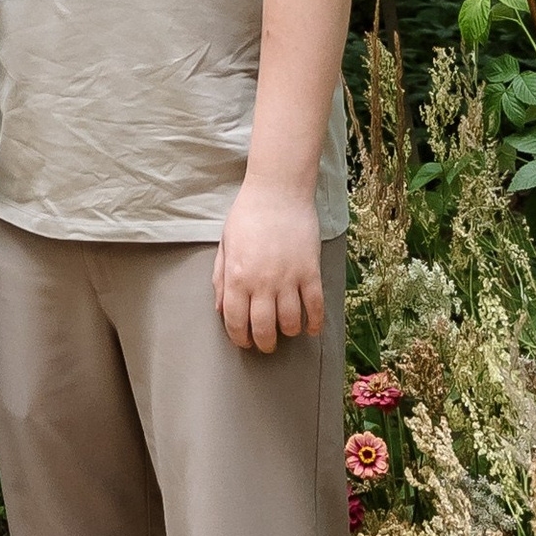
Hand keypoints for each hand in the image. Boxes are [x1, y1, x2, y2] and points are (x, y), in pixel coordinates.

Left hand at [211, 180, 325, 353]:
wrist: (278, 191)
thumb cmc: (248, 214)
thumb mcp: (225, 244)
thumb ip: (220, 278)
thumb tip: (220, 309)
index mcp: (236, 276)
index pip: (235, 320)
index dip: (239, 337)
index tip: (244, 342)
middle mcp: (261, 282)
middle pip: (264, 328)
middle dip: (264, 343)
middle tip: (266, 344)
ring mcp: (288, 278)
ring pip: (290, 322)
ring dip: (288, 332)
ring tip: (286, 330)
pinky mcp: (311, 271)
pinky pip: (315, 306)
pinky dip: (315, 322)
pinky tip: (311, 328)